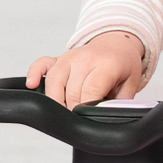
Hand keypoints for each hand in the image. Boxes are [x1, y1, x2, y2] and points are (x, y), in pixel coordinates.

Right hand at [28, 31, 145, 108]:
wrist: (117, 42)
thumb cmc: (123, 64)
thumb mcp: (130, 83)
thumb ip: (120, 102)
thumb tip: (108, 118)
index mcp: (105, 65)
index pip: (90, 90)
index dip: (85, 109)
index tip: (86, 119)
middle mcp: (85, 59)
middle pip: (71, 89)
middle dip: (72, 109)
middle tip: (78, 119)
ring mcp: (70, 57)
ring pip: (54, 80)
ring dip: (55, 100)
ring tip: (62, 112)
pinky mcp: (59, 58)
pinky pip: (42, 65)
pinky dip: (34, 74)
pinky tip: (32, 84)